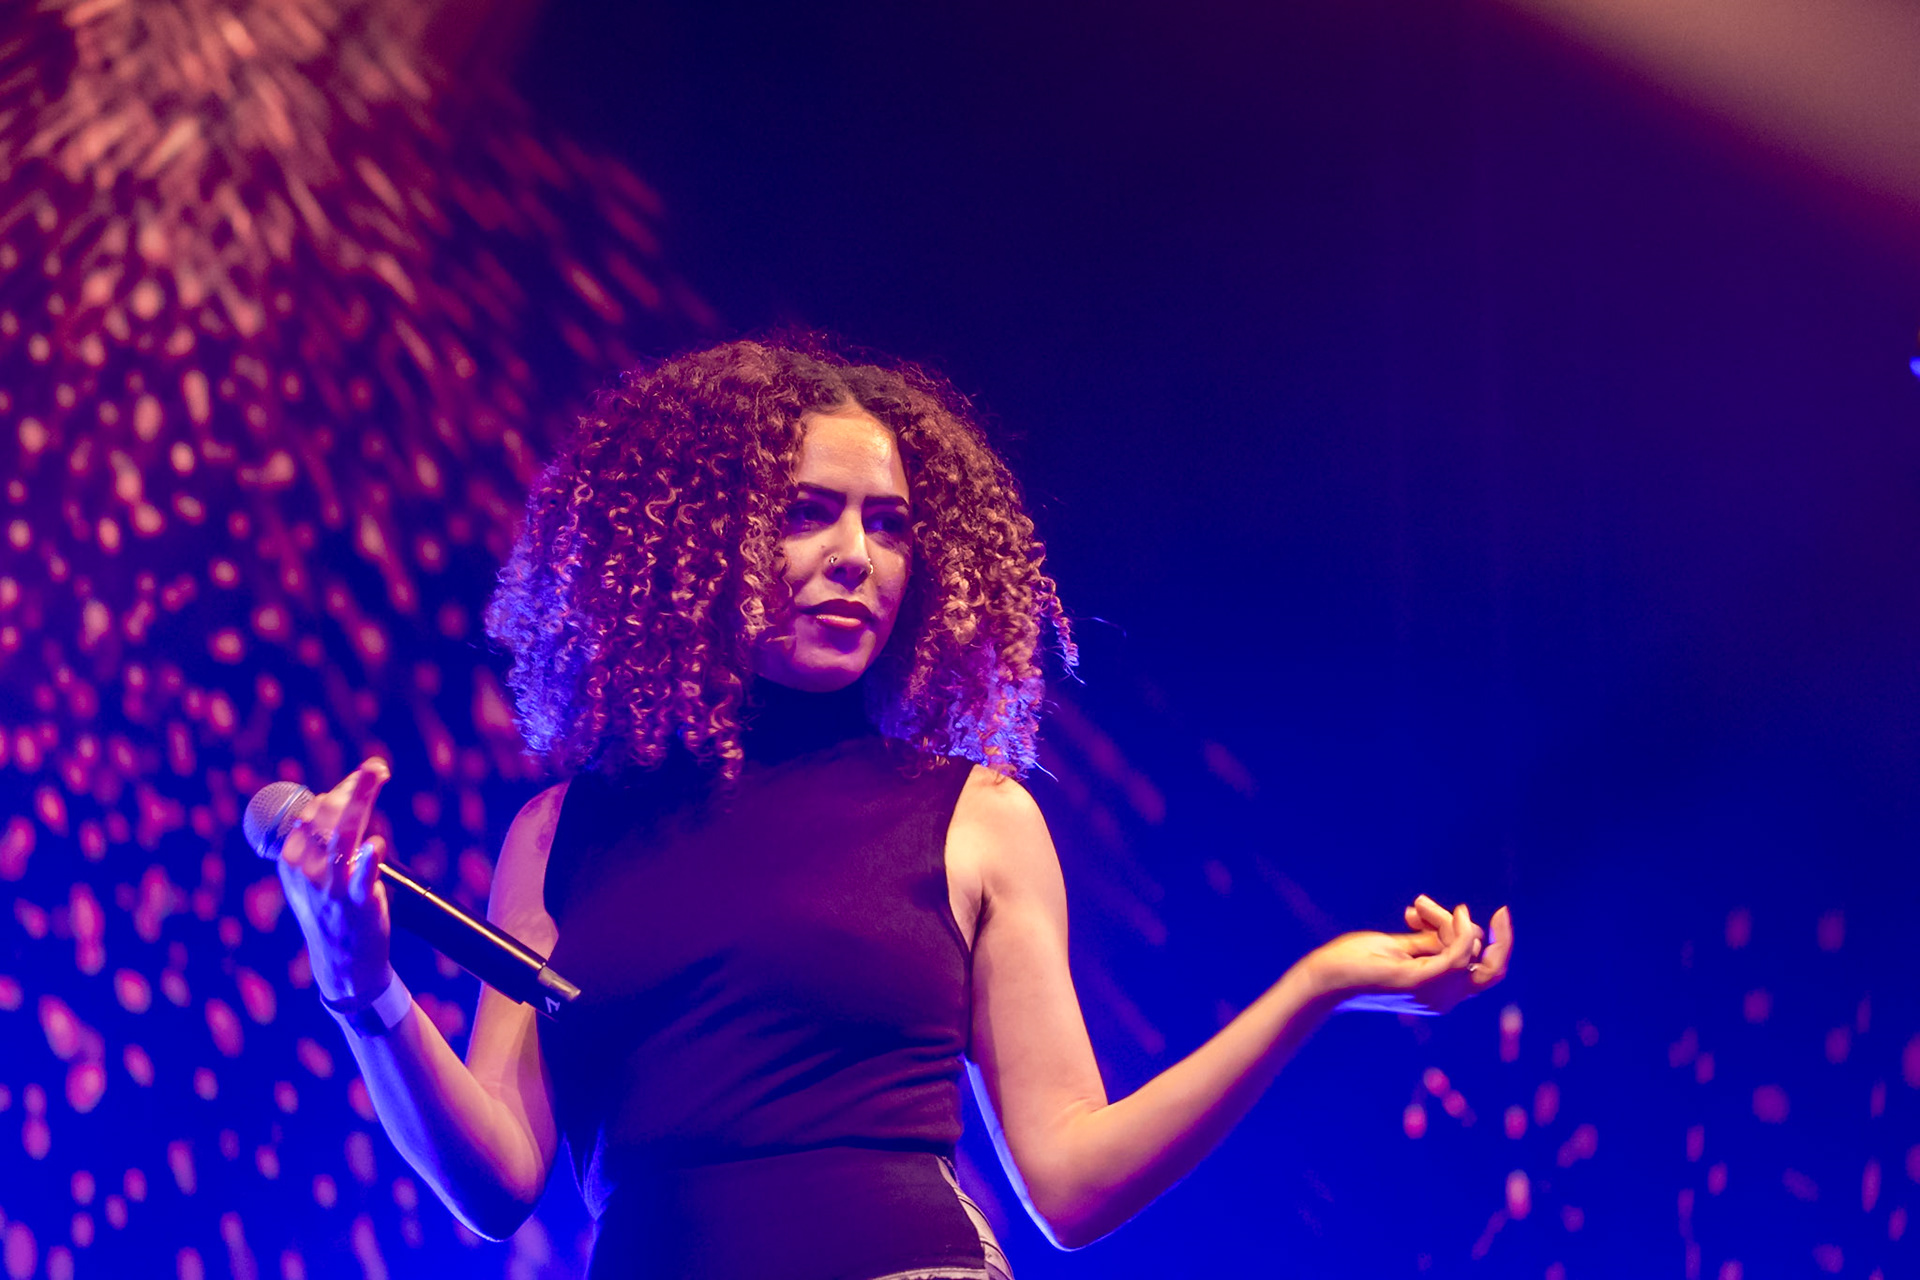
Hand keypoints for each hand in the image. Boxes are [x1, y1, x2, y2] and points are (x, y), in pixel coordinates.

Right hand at [275, 758, 394, 1010]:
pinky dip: (368, 860)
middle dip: (352, 788)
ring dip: (359, 803)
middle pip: (325, 818)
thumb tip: (335, 798)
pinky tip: (377, 844)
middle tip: (376, 768)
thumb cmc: (332, 911)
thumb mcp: (311, 877)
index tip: (365, 774)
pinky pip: (361, 878)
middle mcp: (307, 871)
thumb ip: (318, 842)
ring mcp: (332, 887)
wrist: (342, 962)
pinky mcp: (358, 903)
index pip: (311, 814)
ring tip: (375, 777)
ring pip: (342, 837)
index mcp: (293, 861)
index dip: (339, 790)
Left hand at [1302, 895, 1512, 1015]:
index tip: (1501, 913)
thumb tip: (1459, 925)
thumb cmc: (1354, 963)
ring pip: (1466, 948)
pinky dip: (1459, 930)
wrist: (1323, 978)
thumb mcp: (1399, 947)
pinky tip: (1453, 911)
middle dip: (1467, 927)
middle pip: (1481, 958)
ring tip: (1413, 908)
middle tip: (1422, 906)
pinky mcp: (1420, 982)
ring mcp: (1434, 993)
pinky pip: (1457, 954)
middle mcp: (1443, 998)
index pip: (1484, 971)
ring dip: (1446, 920)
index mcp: (1439, 993)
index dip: (1500, 943)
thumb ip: (1430, 941)